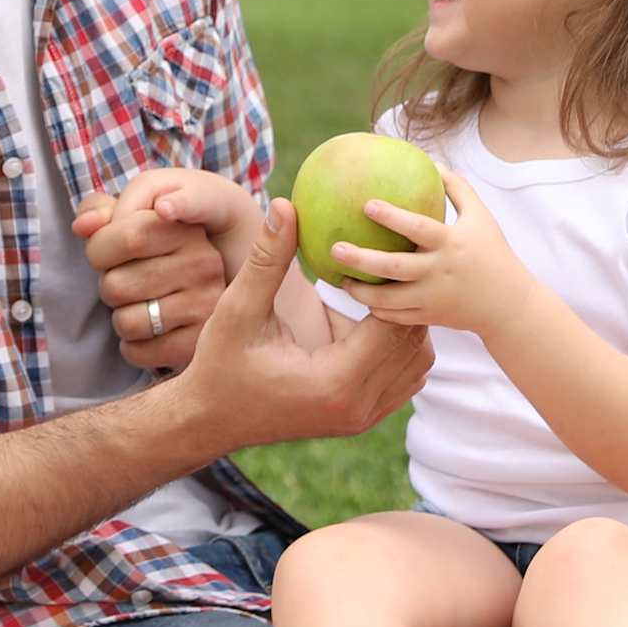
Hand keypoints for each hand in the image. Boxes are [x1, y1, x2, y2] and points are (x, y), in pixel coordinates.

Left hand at [73, 168, 244, 370]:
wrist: (203, 296)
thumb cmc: (152, 254)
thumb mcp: (130, 220)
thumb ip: (99, 210)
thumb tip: (83, 226)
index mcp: (186, 229)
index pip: (126, 236)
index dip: (99, 250)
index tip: (105, 255)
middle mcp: (203, 264)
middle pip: (115, 284)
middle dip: (107, 287)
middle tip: (127, 284)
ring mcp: (205, 306)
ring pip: (124, 322)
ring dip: (120, 318)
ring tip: (139, 306)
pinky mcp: (198, 343)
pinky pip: (137, 352)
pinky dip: (131, 347)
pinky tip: (147, 333)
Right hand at [178, 197, 435, 445]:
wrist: (210, 421)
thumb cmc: (219, 364)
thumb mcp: (238, 309)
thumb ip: (267, 259)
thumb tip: (285, 204)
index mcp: (335, 382)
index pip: (392, 325)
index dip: (391, 285)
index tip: (377, 252)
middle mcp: (358, 407)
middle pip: (414, 343)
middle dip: (405, 302)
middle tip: (390, 263)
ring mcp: (363, 418)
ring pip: (417, 364)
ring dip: (403, 326)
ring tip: (379, 290)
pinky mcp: (361, 419)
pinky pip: (403, 379)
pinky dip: (395, 348)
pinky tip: (366, 319)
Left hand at [324, 172, 532, 335]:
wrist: (508, 304)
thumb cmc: (491, 251)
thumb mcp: (480, 216)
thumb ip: (456, 188)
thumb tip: (430, 161)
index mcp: (451, 243)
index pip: (418, 227)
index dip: (392, 216)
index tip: (366, 204)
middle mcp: (440, 272)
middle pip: (394, 267)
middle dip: (361, 259)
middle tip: (335, 248)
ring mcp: (434, 298)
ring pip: (389, 299)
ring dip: (360, 292)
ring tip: (339, 279)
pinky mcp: (430, 317)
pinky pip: (396, 316)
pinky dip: (376, 309)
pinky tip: (359, 297)